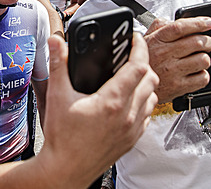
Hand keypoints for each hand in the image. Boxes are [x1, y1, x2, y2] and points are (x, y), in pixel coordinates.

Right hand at [37, 33, 157, 187]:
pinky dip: (144, 102)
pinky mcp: (132, 139)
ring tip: (130, 76)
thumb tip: (58, 43)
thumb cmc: (62, 140)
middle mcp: (128, 115)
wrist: (65, 170)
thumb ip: (59, 65)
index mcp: (112, 101)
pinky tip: (129, 101)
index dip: (139, 48)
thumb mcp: (57, 96)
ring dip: (146, 83)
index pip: (139, 66)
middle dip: (143, 63)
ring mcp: (132, 129)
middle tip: (130, 56)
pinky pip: (148, 115)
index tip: (134, 40)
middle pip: (151, 79)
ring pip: (153, 97)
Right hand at [144, 17, 210, 102]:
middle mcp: (165, 55)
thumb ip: (159, 26)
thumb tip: (174, 21)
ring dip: (203, 58)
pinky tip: (194, 73)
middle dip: (207, 41)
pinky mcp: (179, 87)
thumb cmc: (145, 62)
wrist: (137, 86)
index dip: (198, 23)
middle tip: (206, 43)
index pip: (180, 27)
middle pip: (197, 42)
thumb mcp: (145, 39)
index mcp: (157, 41)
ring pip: (203, 59)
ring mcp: (172, 71)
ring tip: (196, 59)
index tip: (208, 23)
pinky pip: (203, 78)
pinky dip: (202, 75)